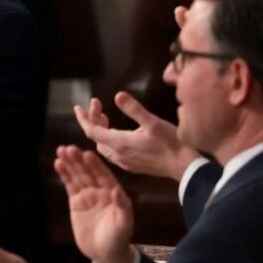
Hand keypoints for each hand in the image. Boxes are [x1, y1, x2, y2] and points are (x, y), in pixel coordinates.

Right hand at [54, 145, 133, 262]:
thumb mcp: (124, 225)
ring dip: (70, 163)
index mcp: (114, 194)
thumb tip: (116, 190)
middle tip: (69, 148)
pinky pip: (69, 185)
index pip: (104, 176)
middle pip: (88, 172)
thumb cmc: (118, 239)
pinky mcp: (75, 202)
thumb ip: (122, 207)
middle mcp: (100, 191)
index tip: (87, 154)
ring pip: (77, 176)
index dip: (96, 165)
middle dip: (79, 160)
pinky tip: (58, 164)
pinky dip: (64, 175)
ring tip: (60, 150)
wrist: (105, 254)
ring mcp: (87, 195)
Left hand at [74, 92, 200, 180]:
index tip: (78, 107)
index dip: (83, 118)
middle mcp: (117, 155)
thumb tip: (117, 95)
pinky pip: (111, 152)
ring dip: (100, 130)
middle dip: (93, 120)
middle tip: (97, 105)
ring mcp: (123, 162)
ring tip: (105, 116)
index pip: (91, 131)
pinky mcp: (131, 165)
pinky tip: (117, 133)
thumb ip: (134, 109)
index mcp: (119, 143)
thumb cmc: (171, 143)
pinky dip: (108, 139)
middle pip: (96, 137)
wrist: (184, 167)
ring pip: (102, 145)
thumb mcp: (153, 122)